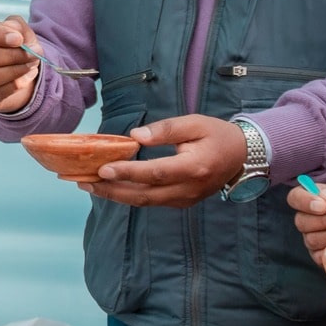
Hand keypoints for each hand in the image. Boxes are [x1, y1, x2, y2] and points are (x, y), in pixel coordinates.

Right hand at [0, 16, 39, 114]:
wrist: (17, 67)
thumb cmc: (14, 45)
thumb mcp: (18, 29)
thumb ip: (18, 28)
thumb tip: (20, 40)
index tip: (19, 39)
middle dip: (12, 56)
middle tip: (32, 54)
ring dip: (15, 71)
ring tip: (31, 65)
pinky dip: (17, 84)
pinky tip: (29, 75)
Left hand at [88, 115, 245, 207]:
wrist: (242, 157)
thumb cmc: (218, 135)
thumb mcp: (195, 123)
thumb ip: (166, 130)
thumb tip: (135, 136)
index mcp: (193, 168)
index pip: (155, 172)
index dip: (128, 173)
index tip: (103, 169)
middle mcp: (187, 189)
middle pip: (143, 195)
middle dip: (111, 189)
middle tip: (83, 180)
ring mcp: (184, 199)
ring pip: (144, 202)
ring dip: (115, 194)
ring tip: (88, 184)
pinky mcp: (180, 202)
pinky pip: (150, 201)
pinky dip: (127, 195)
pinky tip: (109, 186)